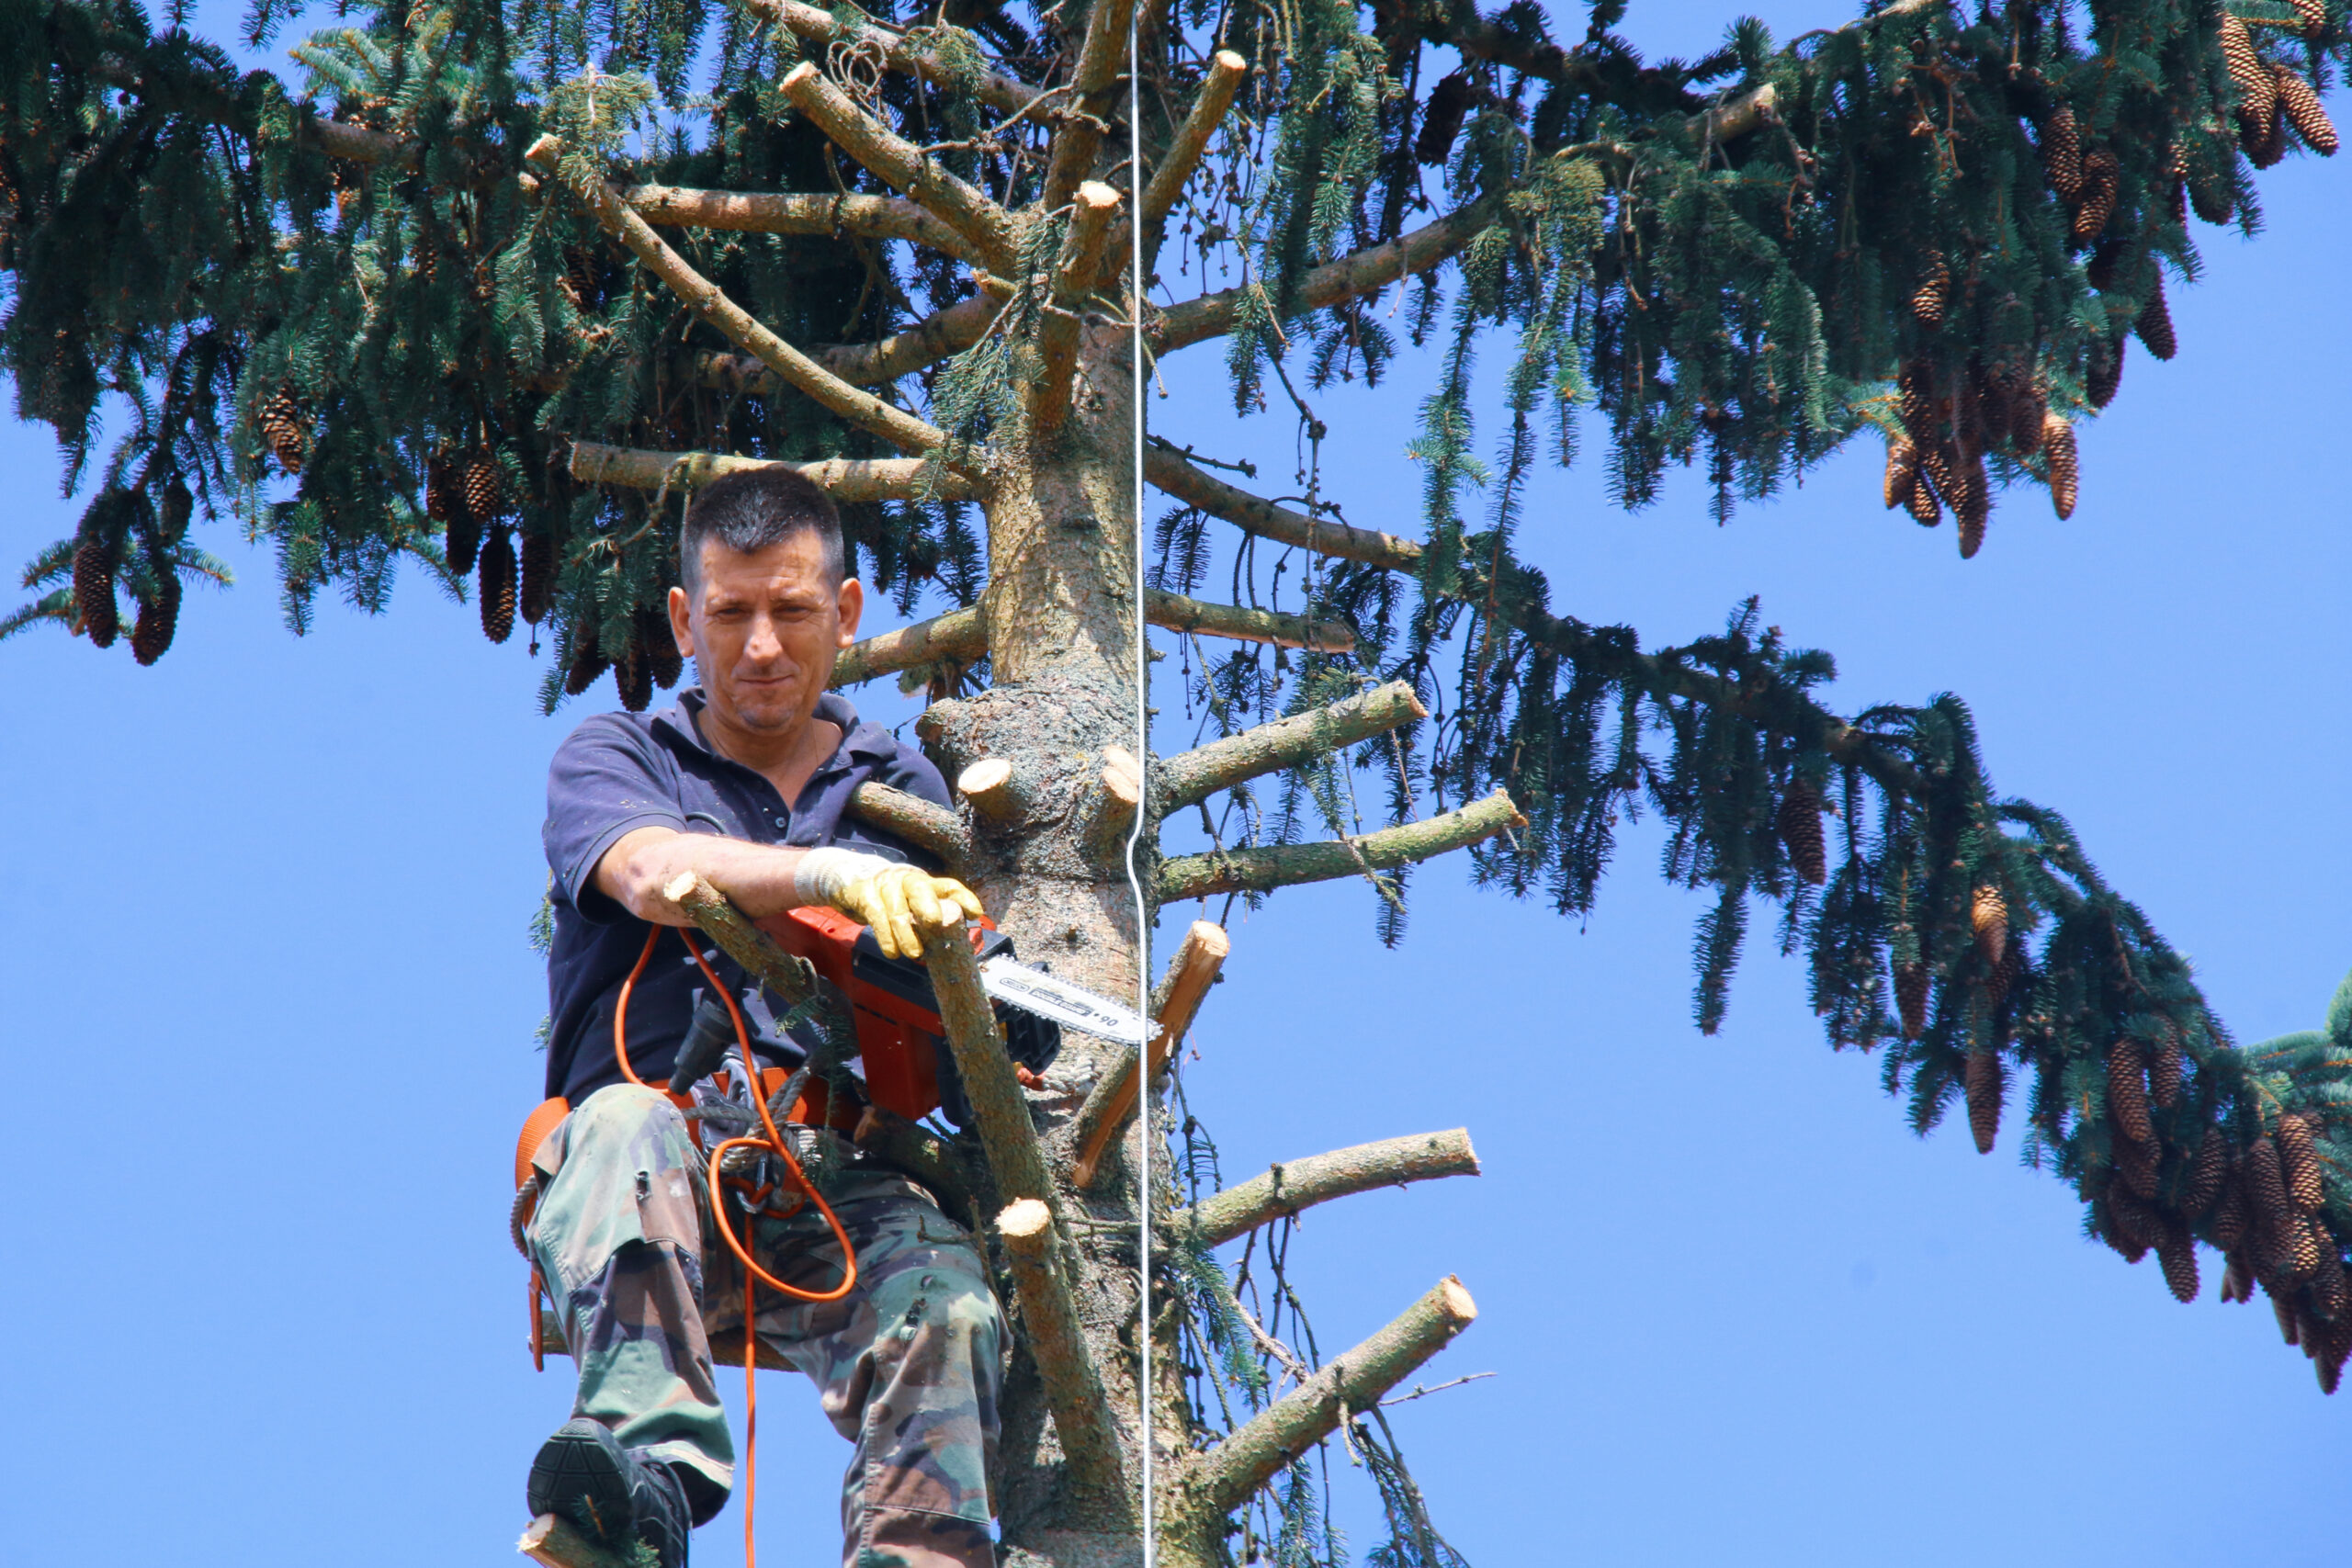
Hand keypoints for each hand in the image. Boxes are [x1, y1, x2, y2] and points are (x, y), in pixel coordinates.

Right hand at [832, 864, 984, 958]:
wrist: (846, 877)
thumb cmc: (887, 898)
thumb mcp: (910, 903)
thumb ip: (927, 919)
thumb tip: (953, 944)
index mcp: (924, 883)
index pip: (948, 886)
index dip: (963, 898)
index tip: (976, 913)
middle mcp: (907, 880)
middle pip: (921, 889)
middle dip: (929, 906)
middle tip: (935, 923)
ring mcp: (885, 885)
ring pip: (898, 909)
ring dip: (906, 933)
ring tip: (915, 954)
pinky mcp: (864, 894)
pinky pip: (877, 917)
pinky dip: (885, 937)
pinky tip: (892, 952)